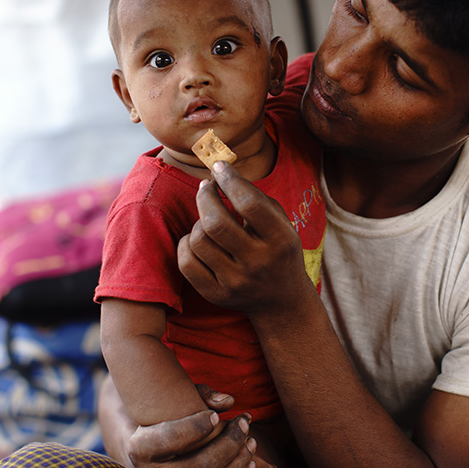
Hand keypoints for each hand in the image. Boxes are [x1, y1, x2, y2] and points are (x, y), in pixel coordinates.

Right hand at [99, 376, 257, 467]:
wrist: (147, 449)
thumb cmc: (162, 415)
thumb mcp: (170, 400)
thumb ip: (198, 394)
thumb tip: (228, 401)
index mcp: (140, 448)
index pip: (168, 439)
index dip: (194, 428)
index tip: (215, 416)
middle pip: (199, 467)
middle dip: (229, 444)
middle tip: (244, 423)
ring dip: (238, 462)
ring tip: (251, 440)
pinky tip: (250, 462)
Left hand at [178, 162, 314, 315]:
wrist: (282, 301)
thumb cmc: (279, 251)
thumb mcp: (282, 224)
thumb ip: (257, 198)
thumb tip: (222, 172)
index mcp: (280, 240)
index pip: (249, 203)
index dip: (230, 180)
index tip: (220, 167)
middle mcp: (258, 263)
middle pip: (216, 222)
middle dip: (206, 196)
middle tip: (207, 186)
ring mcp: (235, 282)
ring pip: (198, 240)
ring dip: (199, 221)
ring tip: (208, 218)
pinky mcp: (216, 295)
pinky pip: (186, 262)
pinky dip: (187, 243)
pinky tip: (199, 239)